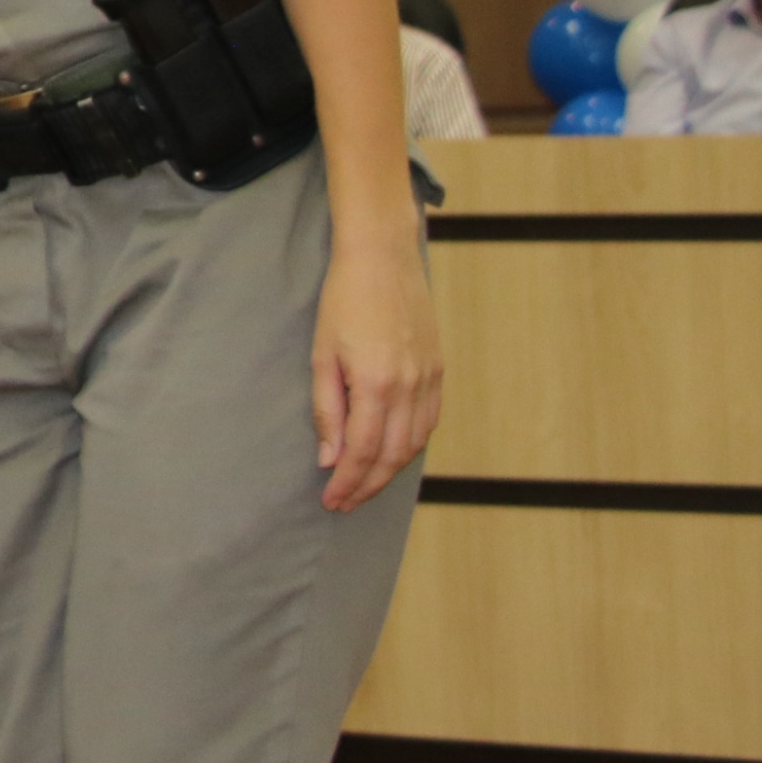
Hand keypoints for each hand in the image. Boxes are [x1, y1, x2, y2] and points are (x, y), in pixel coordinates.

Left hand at [311, 216, 436, 509]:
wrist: (383, 258)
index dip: (347, 482)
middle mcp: (410, 387)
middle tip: (343, 503)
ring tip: (363, 485)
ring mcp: (430, 379)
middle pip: (393, 456)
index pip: (364, 451)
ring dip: (389, 470)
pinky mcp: (439, 369)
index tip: (330, 501)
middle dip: (367, 485)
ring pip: (415, 443)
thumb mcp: (322, 355)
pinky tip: (393, 454)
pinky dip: (411, 445)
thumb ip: (327, 410)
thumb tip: (329, 459)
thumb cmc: (343, 302)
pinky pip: (429, 421)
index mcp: (377, 384)